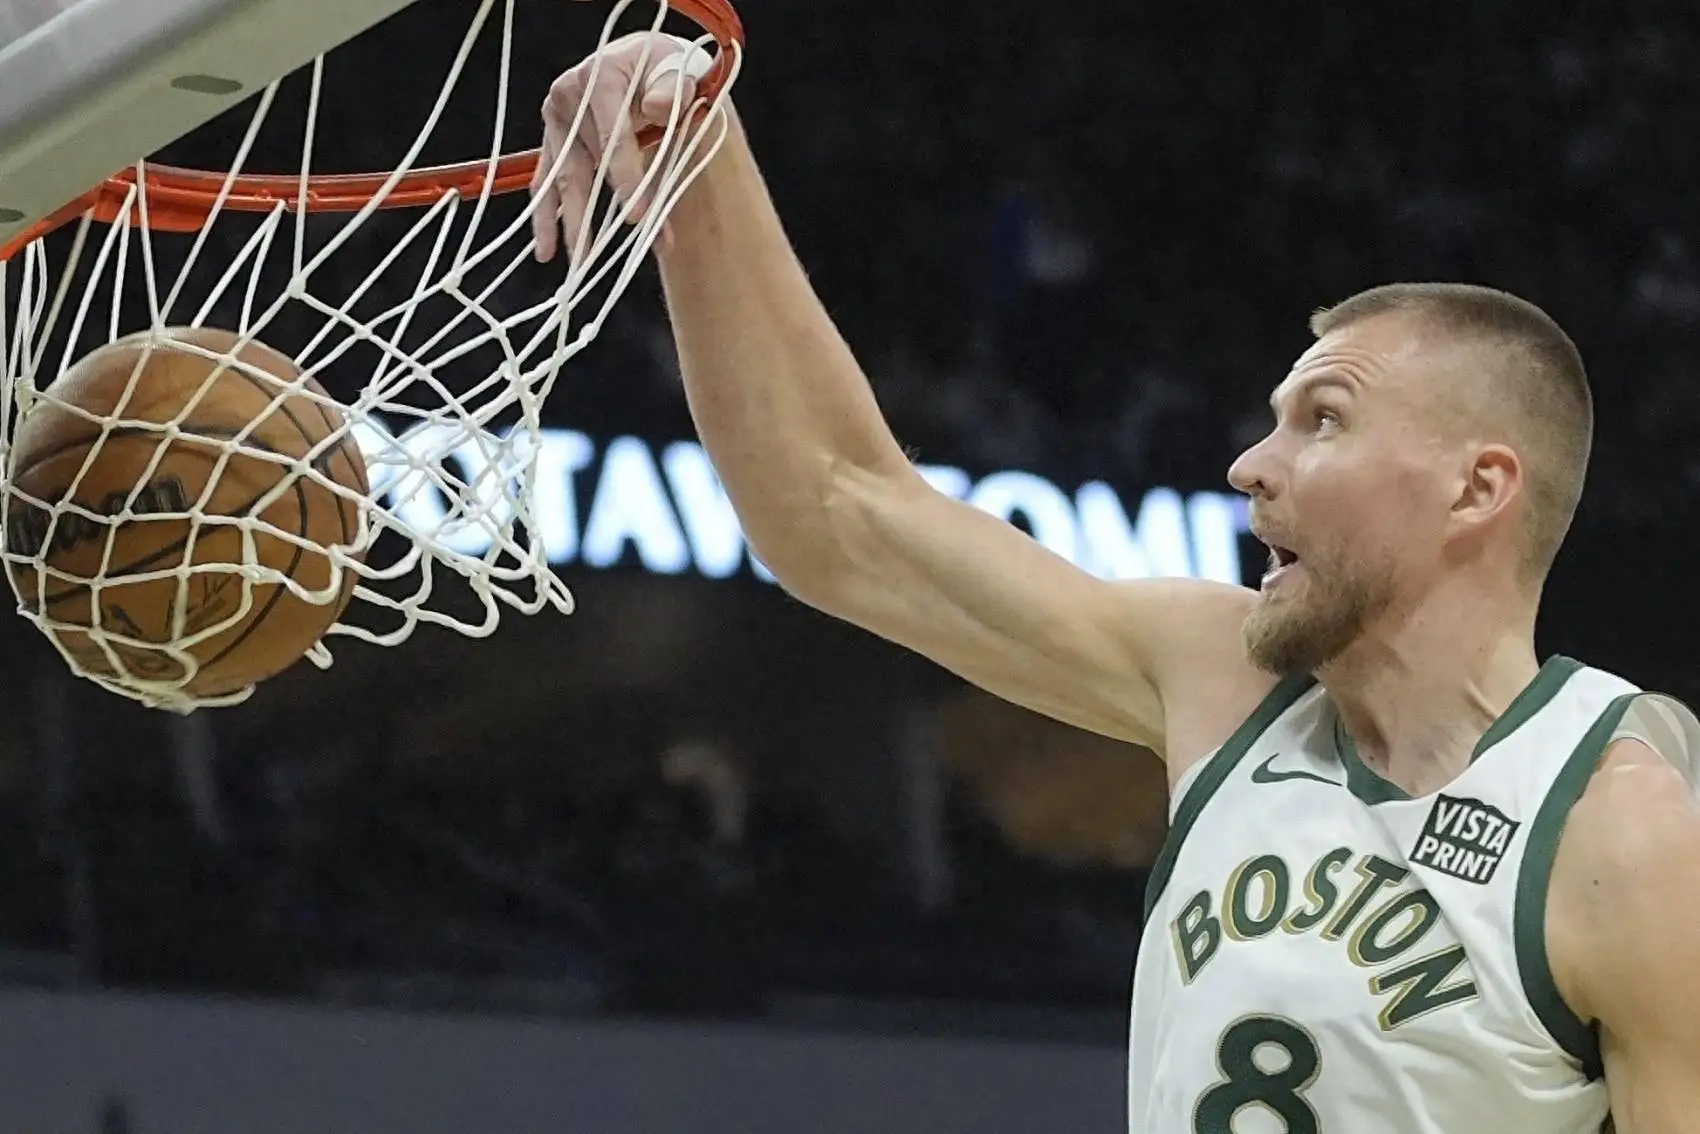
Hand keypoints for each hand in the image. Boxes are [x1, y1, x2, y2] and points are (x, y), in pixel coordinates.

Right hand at [531, 31, 711, 263]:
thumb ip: (674, 86)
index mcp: (600, 76)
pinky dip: (548, 216)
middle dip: (594, 217)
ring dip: (568, 225)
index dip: (626, 180)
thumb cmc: (666, 69)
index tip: (638, 219)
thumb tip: (659, 106)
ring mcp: (558, 119)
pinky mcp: (555, 139)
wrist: (647, 64)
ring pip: (563, 180)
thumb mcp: (679, 68)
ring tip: (575, 265)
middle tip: (597, 259)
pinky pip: (548, 182)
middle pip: (585, 166)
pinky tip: (547, 248)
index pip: (614, 138)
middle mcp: (570, 96)